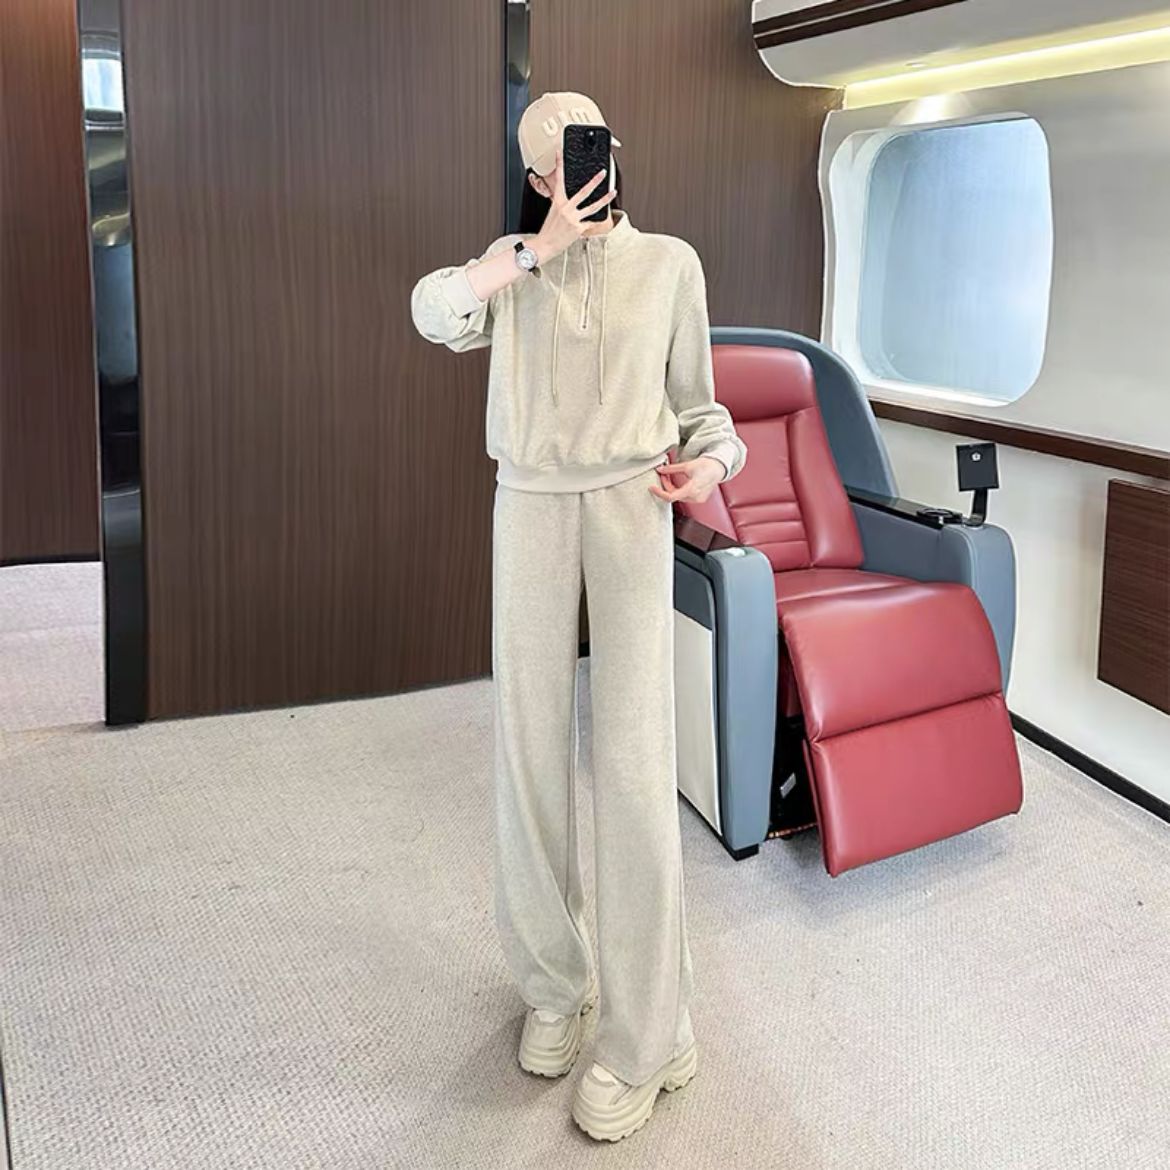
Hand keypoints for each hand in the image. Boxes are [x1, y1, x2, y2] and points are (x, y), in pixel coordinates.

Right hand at [530, 150, 616, 265]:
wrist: (545, 245)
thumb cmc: (548, 231)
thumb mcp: (552, 213)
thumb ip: (562, 205)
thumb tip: (571, 202)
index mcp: (557, 202)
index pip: (558, 180)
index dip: (559, 165)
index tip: (560, 153)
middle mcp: (566, 208)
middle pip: (583, 191)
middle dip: (595, 181)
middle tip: (602, 172)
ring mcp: (573, 218)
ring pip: (593, 206)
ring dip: (605, 199)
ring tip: (613, 192)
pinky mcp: (579, 229)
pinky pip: (591, 223)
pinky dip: (594, 221)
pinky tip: (601, 218)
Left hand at [649, 456, 724, 504]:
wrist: (719, 468)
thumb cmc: (706, 465)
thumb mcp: (687, 465)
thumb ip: (671, 469)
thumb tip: (660, 469)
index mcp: (692, 489)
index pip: (671, 496)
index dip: (659, 493)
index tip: (651, 488)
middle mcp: (695, 497)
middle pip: (673, 495)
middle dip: (666, 486)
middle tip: (662, 474)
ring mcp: (698, 499)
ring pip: (678, 497)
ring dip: (671, 488)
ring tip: (668, 476)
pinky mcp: (699, 499)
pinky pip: (684, 496)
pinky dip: (678, 490)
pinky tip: (675, 482)